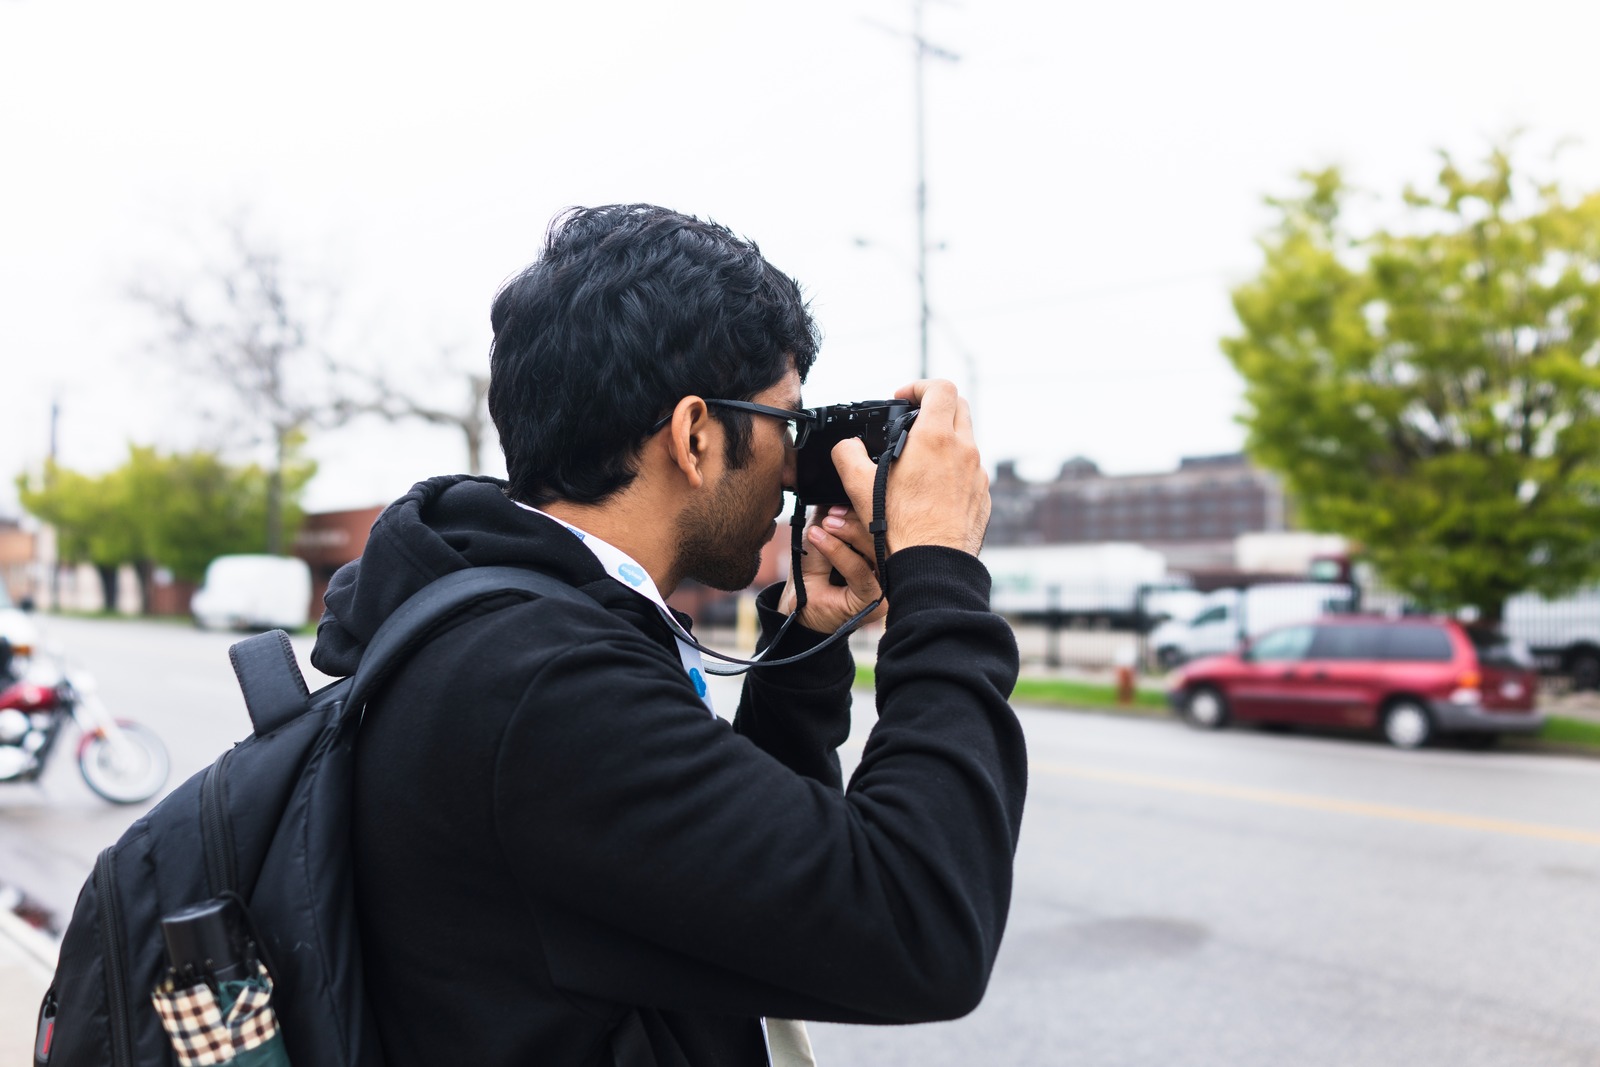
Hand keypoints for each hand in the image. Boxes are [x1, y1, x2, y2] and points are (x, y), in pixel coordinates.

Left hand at [778, 505, 888, 633]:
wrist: (798, 606)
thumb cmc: (814, 571)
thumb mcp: (823, 532)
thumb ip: (833, 512)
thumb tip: (839, 483)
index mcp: (883, 546)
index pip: (882, 521)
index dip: (864, 505)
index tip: (844, 493)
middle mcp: (890, 564)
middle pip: (882, 533)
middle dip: (857, 517)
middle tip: (832, 513)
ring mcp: (887, 583)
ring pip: (874, 550)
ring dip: (847, 532)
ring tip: (825, 524)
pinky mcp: (876, 599)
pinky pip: (860, 570)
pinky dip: (838, 551)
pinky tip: (819, 537)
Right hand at [831, 379, 989, 556]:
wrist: (932, 565)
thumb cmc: (899, 528)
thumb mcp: (859, 486)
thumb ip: (847, 455)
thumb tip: (846, 446)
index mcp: (935, 438)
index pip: (941, 388)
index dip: (919, 386)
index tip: (903, 399)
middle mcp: (964, 450)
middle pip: (960, 407)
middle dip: (935, 407)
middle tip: (913, 422)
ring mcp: (978, 474)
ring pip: (966, 440)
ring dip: (945, 440)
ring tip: (919, 460)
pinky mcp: (983, 496)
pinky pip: (972, 471)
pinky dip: (954, 469)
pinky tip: (933, 490)